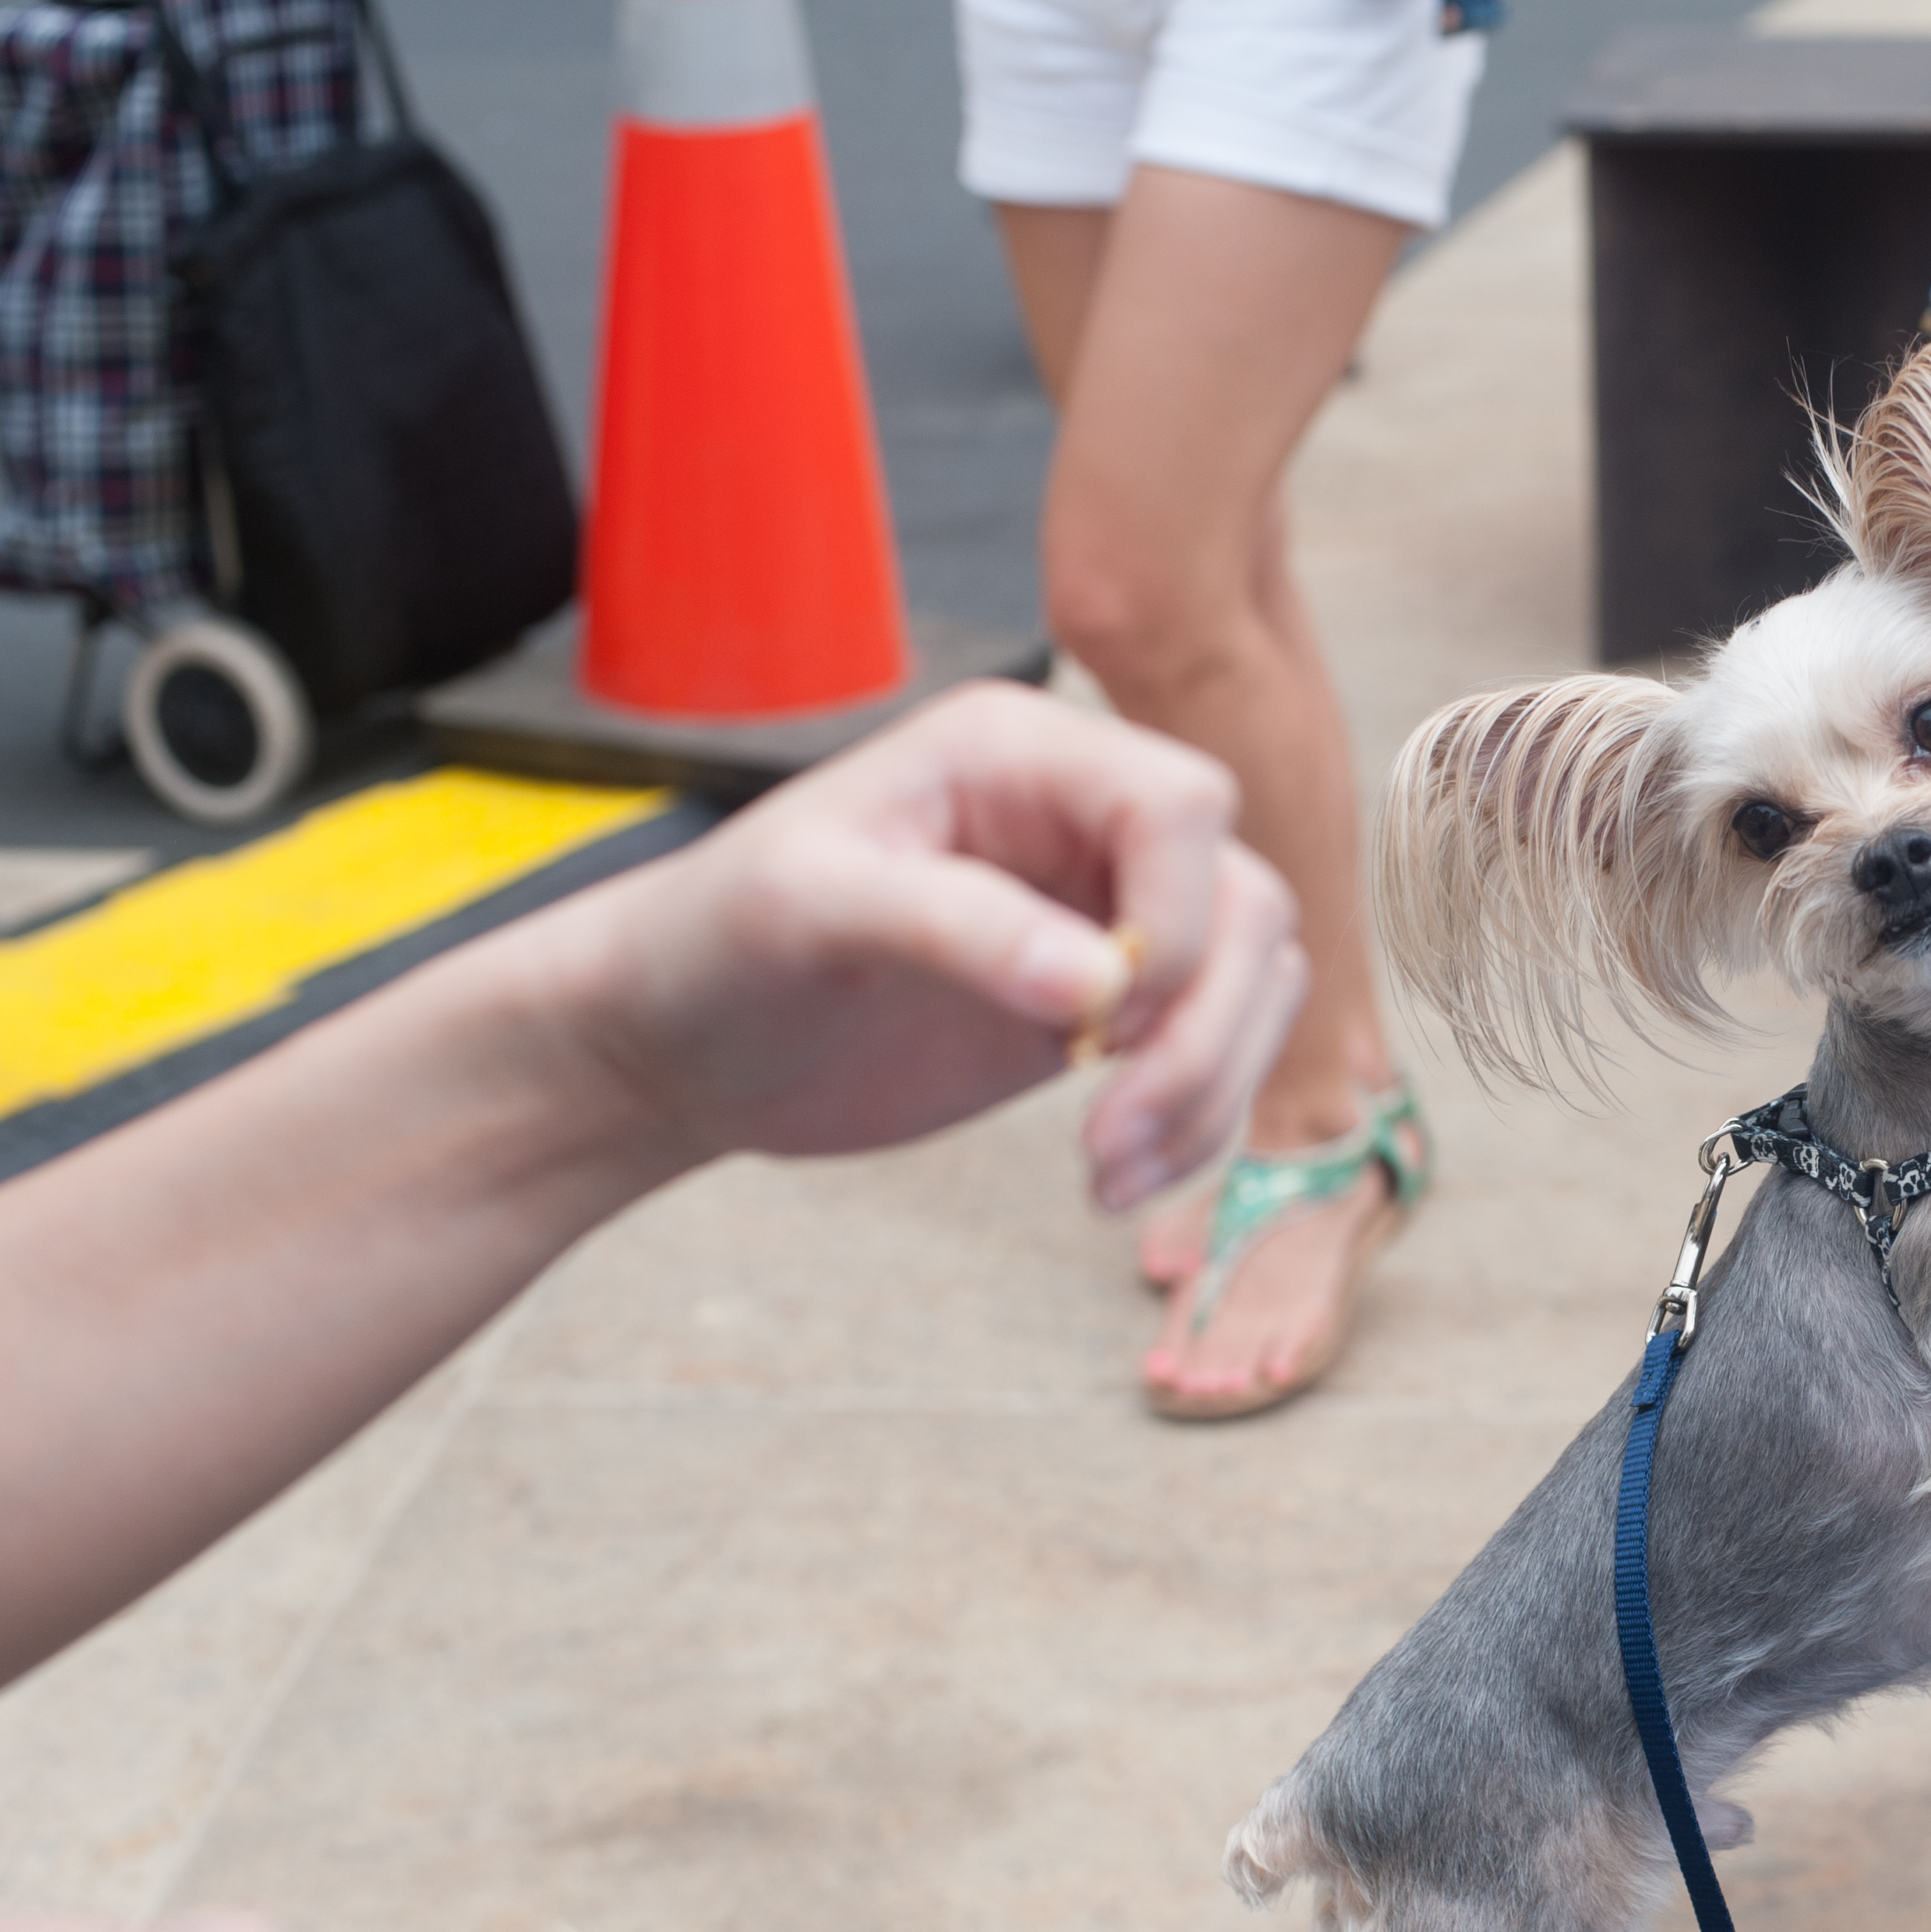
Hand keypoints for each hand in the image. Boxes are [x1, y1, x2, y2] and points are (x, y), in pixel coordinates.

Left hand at [529, 681, 1308, 1207]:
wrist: (676, 1044)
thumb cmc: (715, 945)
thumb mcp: (809, 910)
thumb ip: (953, 927)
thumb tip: (1098, 987)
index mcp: (1018, 753)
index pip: (1181, 803)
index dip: (1176, 914)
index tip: (1092, 1017)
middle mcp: (1081, 821)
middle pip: (1244, 903)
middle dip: (1202, 1032)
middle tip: (1106, 1132)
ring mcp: (1104, 914)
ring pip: (1254, 981)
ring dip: (1212, 1090)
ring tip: (1107, 1175)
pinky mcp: (1106, 1006)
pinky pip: (1219, 1047)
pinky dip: (1199, 1121)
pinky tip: (1114, 1178)